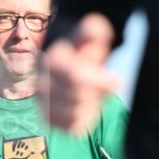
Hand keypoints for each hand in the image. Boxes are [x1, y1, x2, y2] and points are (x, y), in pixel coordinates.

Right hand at [38, 13, 118, 134]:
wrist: (62, 67)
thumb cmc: (80, 51)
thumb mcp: (88, 35)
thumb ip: (92, 31)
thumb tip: (95, 33)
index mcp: (51, 61)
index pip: (76, 78)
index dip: (100, 82)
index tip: (118, 81)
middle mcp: (41, 84)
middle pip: (78, 98)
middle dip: (96, 93)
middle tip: (103, 86)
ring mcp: (42, 104)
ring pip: (75, 115)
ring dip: (91, 106)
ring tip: (93, 95)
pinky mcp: (48, 120)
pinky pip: (73, 127)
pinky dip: (85, 118)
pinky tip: (87, 106)